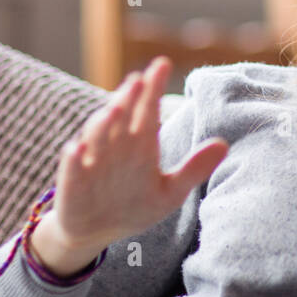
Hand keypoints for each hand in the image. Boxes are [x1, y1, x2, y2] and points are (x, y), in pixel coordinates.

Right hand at [39, 56, 228, 261]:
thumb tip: (224, 144)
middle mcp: (115, 146)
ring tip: (114, 109)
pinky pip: (72, 169)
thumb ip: (194, 169)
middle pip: (122, 116)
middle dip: (129, 99)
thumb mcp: (171, 191)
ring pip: (97, 137)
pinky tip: (77, 148)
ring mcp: (92, 162)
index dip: (154, 88)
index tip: (162, 64)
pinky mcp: (73, 184)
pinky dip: (73, 159)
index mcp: (140, 144)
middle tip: (139, 80)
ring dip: (103, 123)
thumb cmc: (136, 205)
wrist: (99, 232)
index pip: (148, 110)